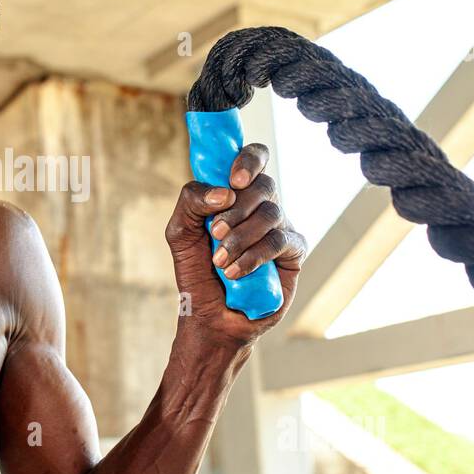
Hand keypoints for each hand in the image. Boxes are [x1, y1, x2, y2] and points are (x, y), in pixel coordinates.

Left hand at [165, 142, 306, 348]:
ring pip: (271, 214)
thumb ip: (191, 201)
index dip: (248, 160)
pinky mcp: (293, 254)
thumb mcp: (180, 232)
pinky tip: (234, 272)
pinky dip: (253, 256)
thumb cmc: (196, 270)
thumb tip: (224, 193)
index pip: (254, 158)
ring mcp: (280, 228)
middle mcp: (261, 206)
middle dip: (237, 208)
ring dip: (240, 237)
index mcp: (236, 193)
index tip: (233, 180)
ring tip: (219, 260)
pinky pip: (279, 242)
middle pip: (264, 185)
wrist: (210, 315)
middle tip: (215, 231)